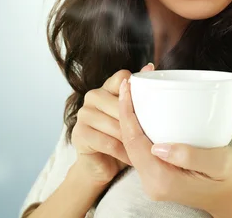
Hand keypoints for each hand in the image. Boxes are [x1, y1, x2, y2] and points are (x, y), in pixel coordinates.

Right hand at [71, 62, 154, 185]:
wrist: (101, 166)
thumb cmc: (121, 139)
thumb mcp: (133, 117)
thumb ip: (139, 95)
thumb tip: (150, 66)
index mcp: (106, 87)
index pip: (123, 78)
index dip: (137, 92)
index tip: (151, 106)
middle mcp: (93, 96)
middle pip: (121, 104)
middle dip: (137, 123)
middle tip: (152, 138)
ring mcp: (83, 113)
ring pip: (116, 125)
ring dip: (132, 141)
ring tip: (145, 151)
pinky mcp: (79, 133)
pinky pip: (108, 143)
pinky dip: (123, 153)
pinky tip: (131, 159)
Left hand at [118, 76, 231, 215]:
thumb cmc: (229, 178)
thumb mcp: (220, 163)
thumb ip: (190, 157)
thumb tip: (157, 147)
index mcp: (163, 180)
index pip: (133, 141)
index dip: (126, 111)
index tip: (126, 86)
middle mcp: (151, 182)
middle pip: (127, 141)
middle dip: (125, 109)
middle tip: (128, 82)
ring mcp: (151, 179)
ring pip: (131, 143)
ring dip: (129, 117)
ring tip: (132, 91)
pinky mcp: (155, 173)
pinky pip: (139, 147)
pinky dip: (138, 126)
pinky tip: (141, 110)